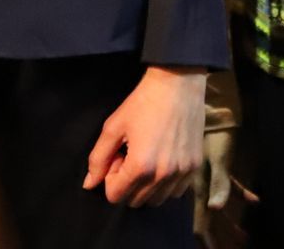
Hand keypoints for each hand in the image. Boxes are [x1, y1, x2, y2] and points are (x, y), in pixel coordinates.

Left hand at [83, 66, 204, 207]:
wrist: (178, 83)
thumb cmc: (143, 102)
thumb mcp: (113, 126)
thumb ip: (98, 158)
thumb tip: (89, 184)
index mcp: (140, 166)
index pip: (115, 196)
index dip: (110, 178)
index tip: (117, 157)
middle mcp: (163, 175)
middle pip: (135, 201)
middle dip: (127, 183)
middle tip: (131, 155)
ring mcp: (181, 173)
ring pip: (156, 200)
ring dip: (146, 186)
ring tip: (148, 157)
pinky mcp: (194, 167)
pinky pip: (176, 192)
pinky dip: (166, 184)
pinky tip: (163, 160)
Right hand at [192, 127, 255, 246]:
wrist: (212, 109)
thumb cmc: (214, 134)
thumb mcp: (218, 159)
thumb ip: (219, 184)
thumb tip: (215, 209)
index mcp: (198, 188)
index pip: (200, 224)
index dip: (207, 242)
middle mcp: (201, 188)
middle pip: (210, 222)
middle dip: (220, 239)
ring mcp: (210, 179)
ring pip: (219, 209)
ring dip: (230, 224)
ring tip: (244, 237)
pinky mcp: (220, 168)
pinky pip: (231, 188)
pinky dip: (242, 197)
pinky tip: (255, 200)